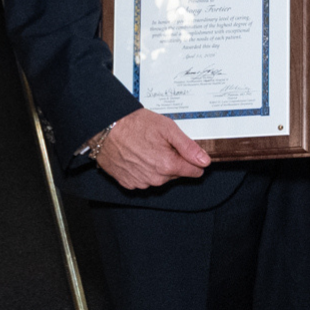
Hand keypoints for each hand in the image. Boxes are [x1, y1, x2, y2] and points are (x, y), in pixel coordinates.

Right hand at [92, 107, 209, 189]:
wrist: (105, 129)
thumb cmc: (134, 125)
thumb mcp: (168, 129)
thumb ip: (189, 147)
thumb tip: (204, 161)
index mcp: (168, 165)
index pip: (194, 171)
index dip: (193, 160)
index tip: (187, 152)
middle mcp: (155, 178)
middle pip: (177, 173)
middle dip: (174, 160)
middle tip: (162, 144)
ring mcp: (140, 182)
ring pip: (161, 177)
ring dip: (159, 166)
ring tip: (147, 148)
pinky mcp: (128, 183)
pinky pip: (144, 179)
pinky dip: (144, 170)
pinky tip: (138, 156)